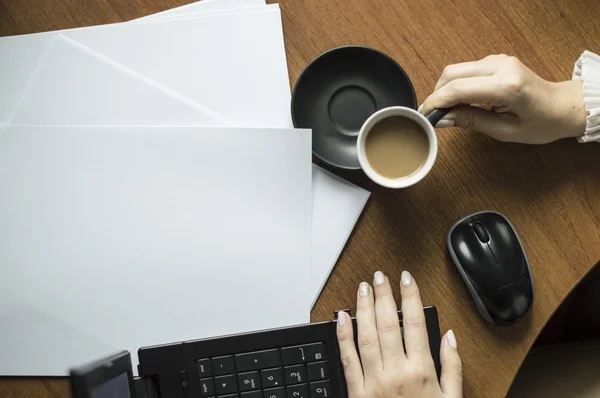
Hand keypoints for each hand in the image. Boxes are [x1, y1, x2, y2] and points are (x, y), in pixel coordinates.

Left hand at [336, 271, 461, 397]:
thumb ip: (453, 367)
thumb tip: (450, 336)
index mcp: (422, 371)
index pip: (415, 322)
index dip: (410, 296)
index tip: (406, 278)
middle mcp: (396, 372)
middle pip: (389, 323)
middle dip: (384, 295)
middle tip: (380, 275)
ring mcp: (374, 381)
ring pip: (367, 335)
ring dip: (364, 308)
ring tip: (363, 288)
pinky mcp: (357, 391)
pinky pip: (347, 358)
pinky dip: (343, 335)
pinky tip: (341, 317)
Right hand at [420, 54, 586, 143]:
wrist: (563, 107)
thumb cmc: (541, 123)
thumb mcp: (505, 131)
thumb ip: (471, 121)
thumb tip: (442, 119)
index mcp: (506, 86)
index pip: (457, 89)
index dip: (436, 102)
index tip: (423, 115)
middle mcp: (501, 66)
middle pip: (452, 73)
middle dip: (436, 94)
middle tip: (431, 114)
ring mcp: (499, 60)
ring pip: (456, 69)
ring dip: (445, 89)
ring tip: (444, 110)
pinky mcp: (496, 60)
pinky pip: (467, 69)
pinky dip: (456, 84)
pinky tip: (458, 101)